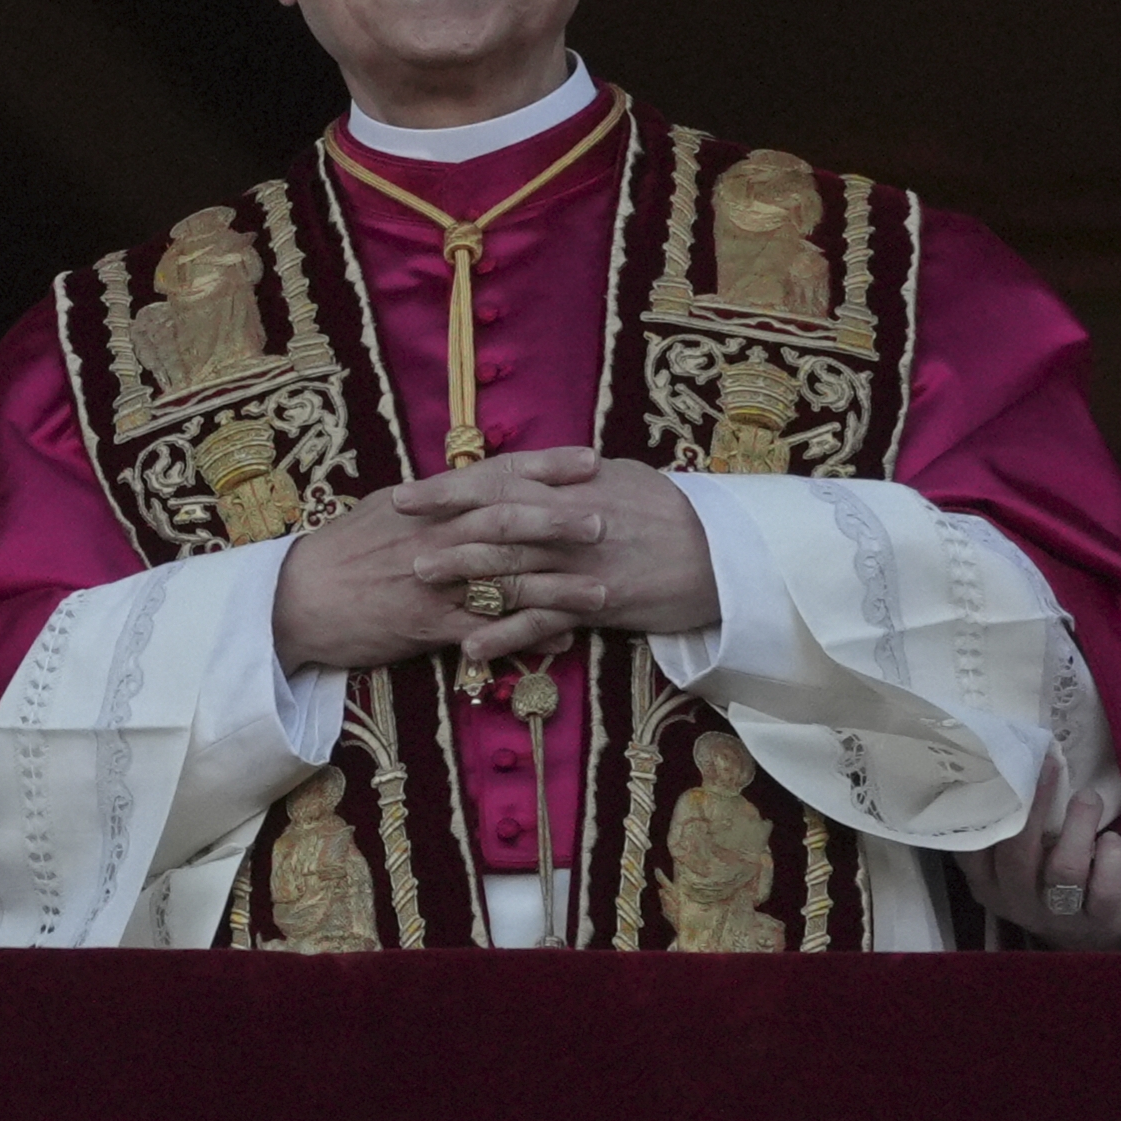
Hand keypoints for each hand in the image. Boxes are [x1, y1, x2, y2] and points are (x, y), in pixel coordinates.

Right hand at [272, 449, 611, 672]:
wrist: (296, 598)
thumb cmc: (344, 550)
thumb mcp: (390, 509)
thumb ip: (439, 498)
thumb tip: (481, 480)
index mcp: (430, 502)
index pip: (496, 474)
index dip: (545, 466)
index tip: (590, 460)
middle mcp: (436, 535)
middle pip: (508, 522)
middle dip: (560, 520)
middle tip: (607, 521)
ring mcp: (432, 581)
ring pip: (505, 580)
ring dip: (558, 587)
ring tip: (602, 591)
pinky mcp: (425, 624)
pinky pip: (485, 631)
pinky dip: (525, 636)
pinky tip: (561, 640)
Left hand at [394, 454, 719, 665]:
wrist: (722, 553)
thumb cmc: (670, 512)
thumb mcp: (620, 479)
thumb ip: (570, 479)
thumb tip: (530, 473)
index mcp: (574, 485)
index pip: (500, 480)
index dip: (449, 488)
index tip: (406, 493)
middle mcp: (572, 520)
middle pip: (496, 521)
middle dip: (443, 530)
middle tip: (399, 541)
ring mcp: (582, 564)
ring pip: (513, 567)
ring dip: (463, 577)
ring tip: (419, 584)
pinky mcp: (597, 604)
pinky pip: (542, 621)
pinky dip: (504, 634)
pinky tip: (470, 647)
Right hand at [955, 749, 1120, 950]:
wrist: (1088, 939)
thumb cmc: (1045, 882)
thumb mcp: (1015, 863)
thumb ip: (1008, 827)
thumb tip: (1015, 756)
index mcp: (987, 881)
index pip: (972, 845)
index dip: (989, 802)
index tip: (1006, 763)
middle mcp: (1016, 900)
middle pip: (1017, 853)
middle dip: (1035, 803)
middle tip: (1050, 764)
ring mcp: (1057, 915)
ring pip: (1064, 868)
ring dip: (1079, 823)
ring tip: (1088, 798)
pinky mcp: (1100, 919)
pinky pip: (1107, 885)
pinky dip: (1113, 853)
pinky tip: (1112, 840)